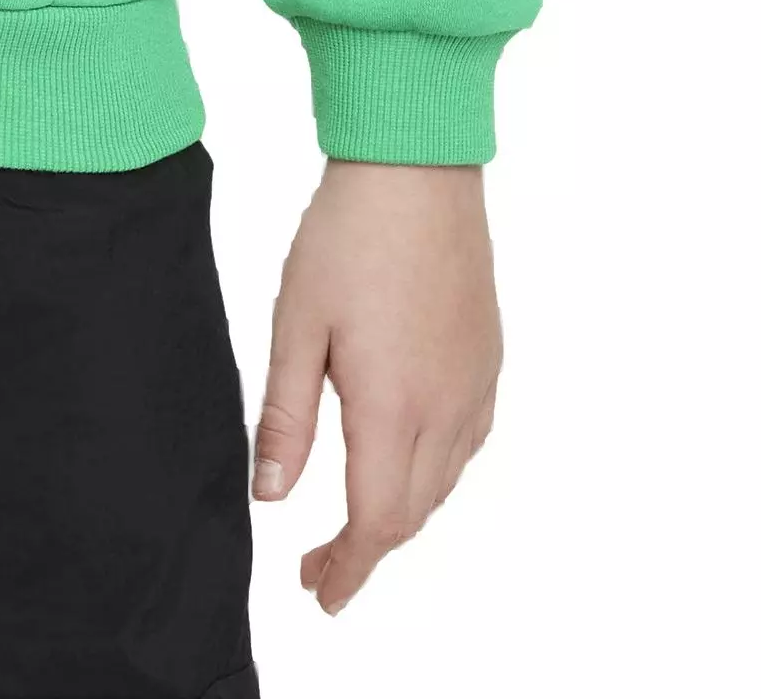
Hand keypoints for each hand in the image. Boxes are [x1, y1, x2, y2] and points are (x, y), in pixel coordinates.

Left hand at [252, 159, 500, 614]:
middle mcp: (446, 408)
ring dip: (402, 512)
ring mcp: (475, 384)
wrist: (416, 168)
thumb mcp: (296, 325)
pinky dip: (435, 473)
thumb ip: (284, 417)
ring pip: (444, 483)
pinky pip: (468, 442)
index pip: (376, 521)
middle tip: (319, 565)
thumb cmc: (348, 237)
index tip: (318, 591)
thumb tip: (270, 496)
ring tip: (356, 521)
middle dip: (367, 549)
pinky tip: (409, 460)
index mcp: (393, 407)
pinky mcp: (489, 359)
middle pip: (412, 512)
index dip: (348, 567)